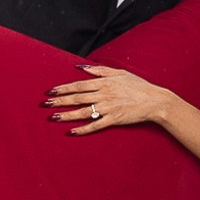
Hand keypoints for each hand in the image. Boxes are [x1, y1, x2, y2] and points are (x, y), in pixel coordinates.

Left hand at [44, 65, 170, 132]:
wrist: (154, 100)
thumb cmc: (137, 85)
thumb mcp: (119, 72)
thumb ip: (99, 70)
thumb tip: (80, 67)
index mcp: (104, 82)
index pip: (78, 85)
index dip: (63, 88)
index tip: (50, 91)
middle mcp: (104, 94)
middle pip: (77, 98)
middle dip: (60, 101)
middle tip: (45, 104)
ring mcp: (108, 108)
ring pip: (83, 112)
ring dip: (67, 115)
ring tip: (53, 117)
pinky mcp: (114, 120)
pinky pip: (95, 125)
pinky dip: (83, 129)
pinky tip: (72, 132)